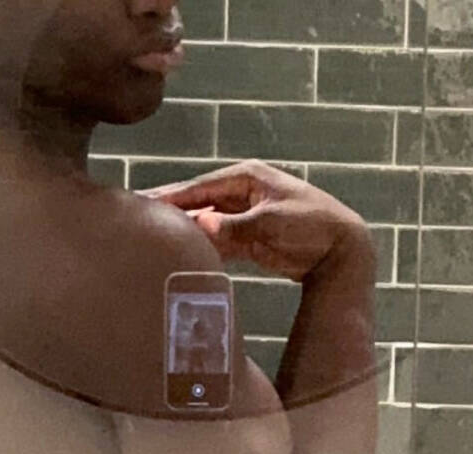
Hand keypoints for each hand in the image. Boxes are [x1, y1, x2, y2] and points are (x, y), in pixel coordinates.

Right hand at [140, 160, 374, 283]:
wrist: (339, 249)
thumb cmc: (310, 227)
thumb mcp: (271, 224)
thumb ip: (234, 227)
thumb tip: (199, 224)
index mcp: (245, 178)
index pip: (198, 187)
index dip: (169, 197)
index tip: (140, 203)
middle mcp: (240, 193)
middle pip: (196, 203)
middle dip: (168, 212)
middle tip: (132, 219)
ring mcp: (243, 215)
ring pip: (204, 223)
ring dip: (182, 232)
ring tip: (148, 240)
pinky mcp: (247, 238)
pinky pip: (216, 241)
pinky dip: (200, 247)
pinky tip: (178, 256)